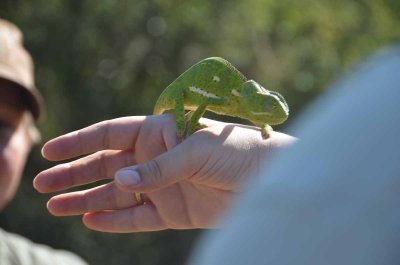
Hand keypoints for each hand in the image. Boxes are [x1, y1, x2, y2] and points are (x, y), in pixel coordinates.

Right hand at [34, 115, 294, 232]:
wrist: (269, 179)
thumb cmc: (238, 151)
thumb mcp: (197, 151)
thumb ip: (160, 167)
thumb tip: (123, 182)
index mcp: (159, 133)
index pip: (111, 135)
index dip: (80, 142)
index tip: (51, 151)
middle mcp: (156, 159)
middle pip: (106, 166)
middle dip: (74, 174)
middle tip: (42, 184)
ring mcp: (163, 186)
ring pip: (117, 194)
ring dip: (86, 199)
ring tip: (55, 206)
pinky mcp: (174, 211)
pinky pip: (138, 217)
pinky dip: (115, 220)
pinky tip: (92, 220)